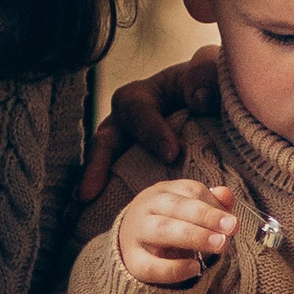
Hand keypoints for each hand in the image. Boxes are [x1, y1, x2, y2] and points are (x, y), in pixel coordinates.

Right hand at [81, 46, 219, 199]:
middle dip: (96, 167)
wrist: (210, 105)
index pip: (137, 110)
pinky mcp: (132, 170)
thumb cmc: (205, 85)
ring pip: (104, 166)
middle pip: (105, 141)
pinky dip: (107, 201)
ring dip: (94, 188)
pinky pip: (117, 185)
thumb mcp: (208, 71)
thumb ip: (204, 76)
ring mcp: (125, 149)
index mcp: (140, 96)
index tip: (172, 153)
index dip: (151, 131)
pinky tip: (98, 222)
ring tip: (83, 212)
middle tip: (89, 193)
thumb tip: (199, 99)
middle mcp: (124, 124)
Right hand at [115, 178, 235, 289]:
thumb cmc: (169, 223)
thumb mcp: (188, 210)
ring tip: (220, 244)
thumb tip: (226, 195)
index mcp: (163, 192)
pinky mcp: (133, 262)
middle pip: (176, 206)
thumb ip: (210, 203)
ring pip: (163, 230)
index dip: (214, 204)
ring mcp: (136, 234)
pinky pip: (152, 266)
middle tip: (231, 228)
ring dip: (195, 236)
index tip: (233, 222)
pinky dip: (174, 268)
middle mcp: (147, 208)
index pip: (191, 191)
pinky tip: (195, 268)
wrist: (130, 244)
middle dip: (207, 216)